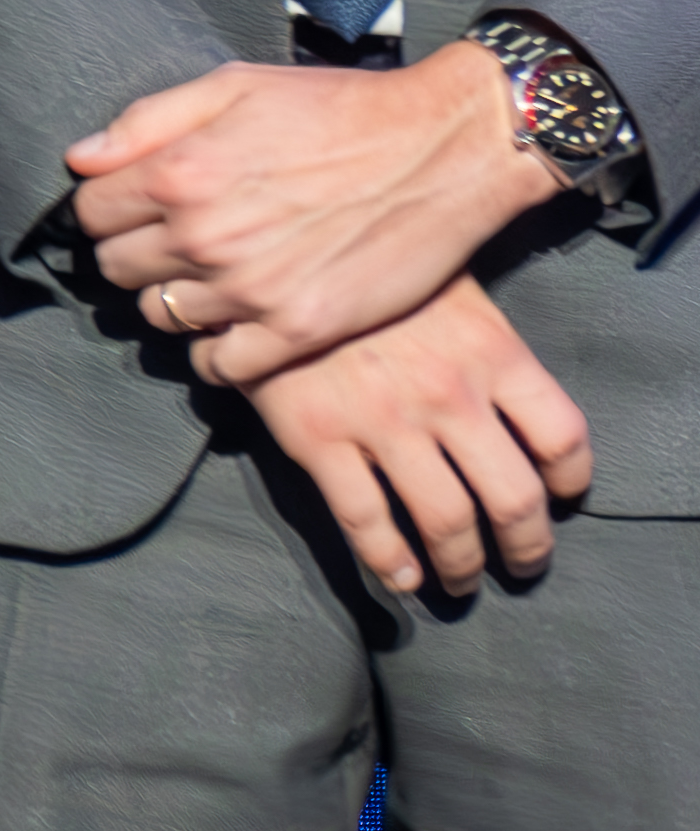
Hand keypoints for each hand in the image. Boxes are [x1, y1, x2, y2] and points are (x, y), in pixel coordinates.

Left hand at [68, 46, 554, 385]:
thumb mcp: (235, 86)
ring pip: (160, 316)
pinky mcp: (299, 330)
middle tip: (176, 242)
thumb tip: (81, 158)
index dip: (109, 208)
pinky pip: (219, 366)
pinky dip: (216, 352)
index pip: (90, 213)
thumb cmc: (343, 109)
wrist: (448, 148)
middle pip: (117, 268)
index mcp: (180, 174)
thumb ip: (147, 122)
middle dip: (136, 252)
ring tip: (213, 278)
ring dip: (176, 299)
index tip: (136, 207)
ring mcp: (251, 290)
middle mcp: (205, 237)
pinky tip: (235, 325)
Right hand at [244, 276, 593, 601]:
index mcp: (490, 350)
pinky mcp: (318, 440)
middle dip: (526, 546)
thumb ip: (482, 342)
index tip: (562, 497)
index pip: (561, 437)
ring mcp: (383, 422)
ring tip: (460, 581)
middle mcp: (448, 394)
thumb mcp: (442, 281)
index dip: (570, 480)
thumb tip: (506, 400)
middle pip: (514, 498)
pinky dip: (390, 563)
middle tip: (523, 564)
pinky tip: (401, 577)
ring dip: (461, 566)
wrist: (260, 249)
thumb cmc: (359, 261)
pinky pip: (365, 520)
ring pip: (447, 522)